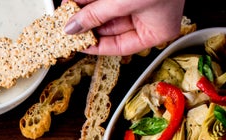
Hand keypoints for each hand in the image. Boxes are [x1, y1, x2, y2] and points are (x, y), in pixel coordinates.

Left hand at [63, 0, 184, 55]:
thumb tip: (74, 27)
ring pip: (109, 10)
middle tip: (69, 23)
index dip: (95, 46)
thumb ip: (96, 15)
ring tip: (70, 7)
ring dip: (88, 8)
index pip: (120, 46)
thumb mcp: (122, 2)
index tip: (77, 43)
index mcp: (157, 31)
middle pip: (111, 27)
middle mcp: (151, 17)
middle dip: (88, 23)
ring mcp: (144, 1)